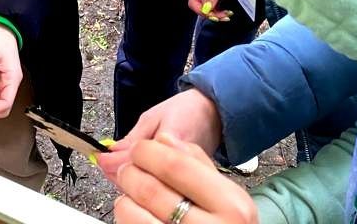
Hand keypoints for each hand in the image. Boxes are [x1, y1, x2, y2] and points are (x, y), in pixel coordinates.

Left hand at [97, 88, 221, 184]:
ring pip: (153, 192)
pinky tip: (142, 173)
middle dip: (122, 176)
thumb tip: (107, 155)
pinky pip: (164, 191)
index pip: (138, 162)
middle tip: (109, 162)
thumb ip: (130, 140)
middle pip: (144, 184)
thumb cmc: (187, 110)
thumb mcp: (153, 117)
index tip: (100, 158)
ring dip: (134, 183)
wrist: (215, 112)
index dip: (114, 163)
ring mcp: (190, 179)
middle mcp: (185, 166)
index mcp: (174, 143)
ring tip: (126, 166)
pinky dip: (148, 184)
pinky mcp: (191, 186)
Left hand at [114, 133, 257, 223]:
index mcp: (229, 204)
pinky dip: (128, 217)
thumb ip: (196, 163)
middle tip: (127, 168)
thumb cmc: (231, 223)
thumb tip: (163, 140)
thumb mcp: (227, 192)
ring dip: (125, 198)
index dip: (147, 152)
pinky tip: (138, 214)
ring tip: (131, 194)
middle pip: (150, 190)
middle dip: (130, 172)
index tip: (139, 148)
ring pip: (133, 215)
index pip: (175, 166)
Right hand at [188, 0, 233, 21]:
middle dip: (212, 14)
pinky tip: (227, 11)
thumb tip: (207, 9)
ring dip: (217, 13)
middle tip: (224, 17)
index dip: (201, 11)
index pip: (193, 2)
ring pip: (208, 8)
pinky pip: (215, 5)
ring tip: (228, 14)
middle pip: (201, 7)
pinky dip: (220, 10)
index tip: (212, 16)